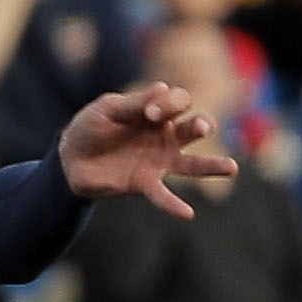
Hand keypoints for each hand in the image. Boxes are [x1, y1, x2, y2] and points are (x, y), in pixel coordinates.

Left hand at [56, 83, 234, 218]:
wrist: (69, 157)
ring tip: (232, 168)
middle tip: (200, 128)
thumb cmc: (91, 127)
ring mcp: (159, 161)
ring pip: (193, 163)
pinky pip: (163, 195)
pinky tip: (188, 214)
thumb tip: (163, 87)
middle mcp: (166, 136)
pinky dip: (174, 205)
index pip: (179, 101)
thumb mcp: (108, 109)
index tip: (147, 112)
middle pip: (195, 128)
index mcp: (158, 112)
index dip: (169, 104)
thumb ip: (134, 103)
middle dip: (201, 126)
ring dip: (212, 166)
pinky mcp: (145, 183)